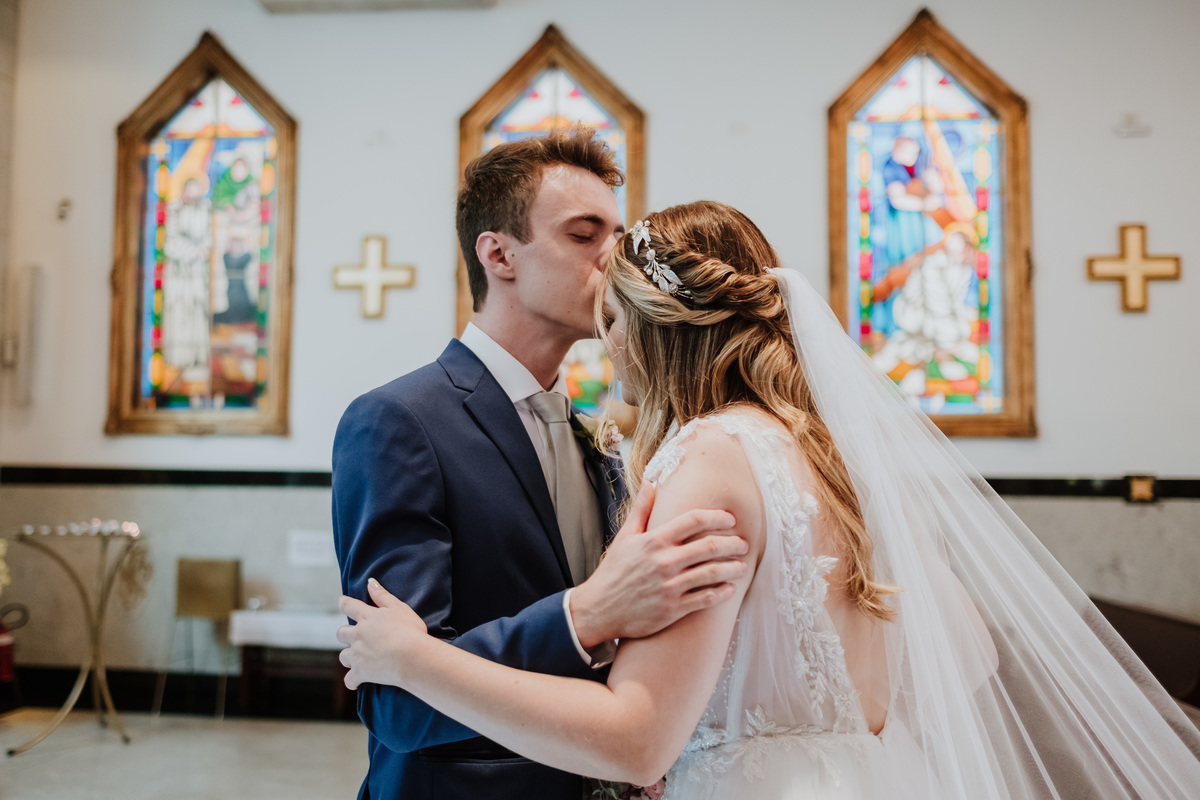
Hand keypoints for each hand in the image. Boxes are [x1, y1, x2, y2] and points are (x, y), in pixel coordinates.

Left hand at [337, 578, 426, 689]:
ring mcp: (358, 654)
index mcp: (367, 617)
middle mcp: (358, 634)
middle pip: (341, 633)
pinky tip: (355, 683)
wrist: (412, 657)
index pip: (348, 606)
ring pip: (343, 656)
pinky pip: (349, 680)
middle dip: (345, 634)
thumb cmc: (410, 631)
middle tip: (355, 636)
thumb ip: (382, 595)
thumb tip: (370, 581)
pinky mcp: (361, 672)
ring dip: (349, 657)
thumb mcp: (399, 607)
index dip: (344, 603)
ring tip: (358, 659)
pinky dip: (352, 681)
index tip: (342, 603)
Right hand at [570, 482, 745, 647]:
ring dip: (733, 568)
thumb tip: (651, 482)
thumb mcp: (625, 537)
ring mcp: (670, 586)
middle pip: (709, 546)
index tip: (730, 519)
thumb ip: (641, 509)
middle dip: (732, 543)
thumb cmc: (614, 571)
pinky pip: (705, 599)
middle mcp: (664, 562)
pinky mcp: (672, 609)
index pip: (694, 520)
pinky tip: (730, 588)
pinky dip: (722, 592)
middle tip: (744, 544)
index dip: (717, 517)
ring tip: (743, 566)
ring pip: (712, 573)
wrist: (599, 609)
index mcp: (654, 540)